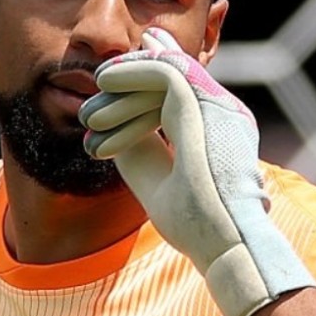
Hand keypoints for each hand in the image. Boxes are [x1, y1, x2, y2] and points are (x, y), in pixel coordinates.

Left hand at [80, 27, 315, 315]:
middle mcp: (225, 114)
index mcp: (220, 134)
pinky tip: (105, 81)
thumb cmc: (199, 229)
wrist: (227, 243)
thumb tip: (107, 127)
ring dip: (125, 84)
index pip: (177, 103)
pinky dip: (132, 72)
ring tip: (91, 100)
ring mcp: (219, 106)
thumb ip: (139, 151)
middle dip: (127, 93)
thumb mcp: (158, 183)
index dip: (138, 104)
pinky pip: (164, 72)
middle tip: (88, 116)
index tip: (101, 124)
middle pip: (171, 84)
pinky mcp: (205, 103)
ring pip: (165, 74)